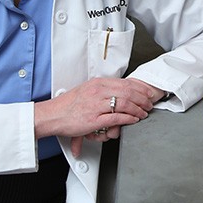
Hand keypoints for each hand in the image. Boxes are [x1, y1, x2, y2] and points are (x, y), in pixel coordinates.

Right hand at [35, 77, 154, 156]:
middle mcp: (98, 91)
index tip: (148, 92)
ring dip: (138, 109)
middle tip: (149, 103)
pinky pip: (117, 117)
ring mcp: (97, 105)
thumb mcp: (87, 90)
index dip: (140, 87)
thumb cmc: (68, 105)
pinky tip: (134, 119)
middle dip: (143, 98)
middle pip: (128, 92)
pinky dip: (128, 118)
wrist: (53, 115)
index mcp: (98, 83)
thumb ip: (103, 90)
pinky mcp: (94, 119)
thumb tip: (118, 92)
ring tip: (143, 113)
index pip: (125, 82)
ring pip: (125, 103)